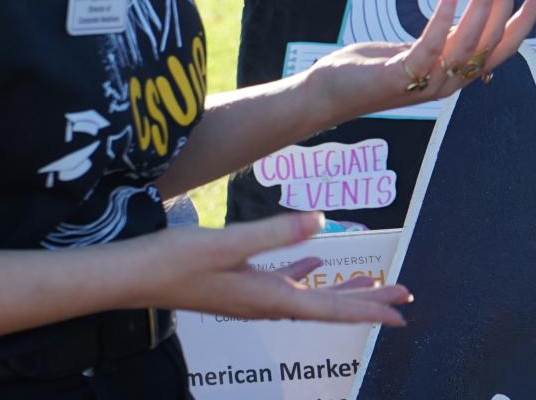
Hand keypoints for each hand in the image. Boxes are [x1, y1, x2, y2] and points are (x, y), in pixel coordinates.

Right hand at [136, 212, 410, 324]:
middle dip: (367, 302)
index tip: (400, 313)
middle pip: (327, 306)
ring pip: (310, 295)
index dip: (368, 309)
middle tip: (404, 298)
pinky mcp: (239, 283)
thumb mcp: (226, 243)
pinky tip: (314, 262)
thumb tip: (321, 222)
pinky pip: (284, 282)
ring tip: (374, 284)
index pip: (329, 307)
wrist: (131, 275)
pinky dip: (306, 274)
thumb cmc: (174, 261)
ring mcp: (252, 294)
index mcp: (267, 296)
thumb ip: (275, 233)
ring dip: (343, 290)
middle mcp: (265, 301)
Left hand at [309, 0, 535, 123]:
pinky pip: (429, 47)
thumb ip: (438, 41)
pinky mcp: (400, 78)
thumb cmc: (367, 70)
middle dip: (508, 1)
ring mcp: (425, 82)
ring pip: (468, 43)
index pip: (501, 47)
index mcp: (454, 73)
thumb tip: (458, 15)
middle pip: (492, 41)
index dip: (524, 19)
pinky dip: (444, 19)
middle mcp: (448, 81)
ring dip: (483, 4)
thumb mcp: (412, 53)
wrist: (326, 95)